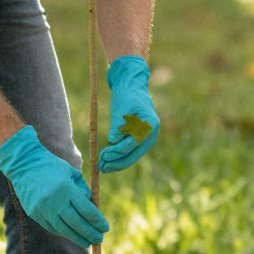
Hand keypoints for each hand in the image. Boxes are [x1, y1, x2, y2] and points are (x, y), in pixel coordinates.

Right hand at [0, 125, 108, 246]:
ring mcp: (43, 209)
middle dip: (90, 233)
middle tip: (99, 239)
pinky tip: (72, 235)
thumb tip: (94, 211)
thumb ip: (84, 191)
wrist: (25, 165)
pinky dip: (64, 233)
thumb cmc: (53, 167)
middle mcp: (54, 201)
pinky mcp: (35, 214)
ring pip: (64, 229)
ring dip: (77, 238)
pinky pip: (52, 227)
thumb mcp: (72, 174)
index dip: (98, 222)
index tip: (105, 228)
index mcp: (67, 188)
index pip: (87, 210)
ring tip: (87, 243)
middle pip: (77, 223)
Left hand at [99, 55, 159, 171]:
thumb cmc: (127, 95)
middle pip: (135, 153)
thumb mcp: (121, 108)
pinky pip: (130, 151)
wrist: (131, 86)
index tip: (103, 155)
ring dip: (118, 162)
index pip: (133, 143)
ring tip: (102, 167)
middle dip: (118, 162)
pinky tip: (108, 160)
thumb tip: (113, 141)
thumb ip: (119, 125)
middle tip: (102, 166)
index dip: (117, 151)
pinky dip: (119, 156)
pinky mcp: (140, 138)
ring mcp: (147, 137)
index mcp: (150, 124)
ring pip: (132, 155)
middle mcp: (151, 134)